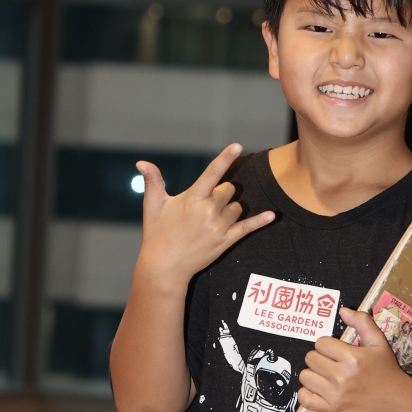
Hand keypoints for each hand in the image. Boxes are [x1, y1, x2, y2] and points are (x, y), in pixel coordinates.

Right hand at [135, 143, 273, 289]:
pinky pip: (247, 227)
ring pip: (237, 207)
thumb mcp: (153, 205)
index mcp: (192, 198)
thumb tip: (140, 162)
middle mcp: (208, 210)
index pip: (212, 173)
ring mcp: (219, 226)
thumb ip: (152, 181)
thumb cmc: (157, 233)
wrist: (164, 266)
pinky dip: (260, 221)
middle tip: (207, 205)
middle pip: (228, 190)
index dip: (225, 157)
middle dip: (222, 193)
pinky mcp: (226, 241)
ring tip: (212, 220)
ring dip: (230, 209)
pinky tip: (271, 215)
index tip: (237, 146)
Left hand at [297, 307, 411, 411]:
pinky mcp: (332, 409)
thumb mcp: (379, 342)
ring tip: (326, 376)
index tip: (337, 351)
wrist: (394, 400)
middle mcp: (341, 376)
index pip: (321, 343)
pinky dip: (307, 393)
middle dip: (320, 358)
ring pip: (305, 376)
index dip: (327, 345)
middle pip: (310, 358)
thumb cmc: (386, 369)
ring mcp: (335, 395)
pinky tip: (318, 389)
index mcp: (352, 358)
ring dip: (313, 374)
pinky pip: (304, 399)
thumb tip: (343, 311)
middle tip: (332, 363)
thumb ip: (362, 322)